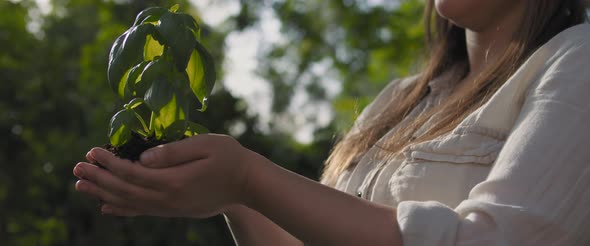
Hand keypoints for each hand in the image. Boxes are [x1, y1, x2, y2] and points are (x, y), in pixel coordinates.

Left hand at [73, 134, 257, 217]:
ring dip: (103, 193)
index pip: (132, 173)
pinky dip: (122, 208)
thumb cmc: (230, 158)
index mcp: (175, 181)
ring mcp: (172, 208)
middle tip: (76, 168)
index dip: (109, 163)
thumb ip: (173, 151)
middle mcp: (169, 199)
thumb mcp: (205, 145)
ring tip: (82, 186)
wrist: (249, 184)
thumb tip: (142, 157)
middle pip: (125, 190)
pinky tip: (107, 206)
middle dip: (99, 178)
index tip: (91, 151)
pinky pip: (143, 211)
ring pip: (130, 203)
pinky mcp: (176, 210)